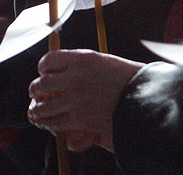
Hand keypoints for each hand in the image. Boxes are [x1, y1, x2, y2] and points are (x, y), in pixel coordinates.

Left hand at [27, 49, 143, 152]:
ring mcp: (76, 98)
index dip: (43, 68)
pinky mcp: (81, 118)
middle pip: (41, 83)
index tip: (44, 73)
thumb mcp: (102, 61)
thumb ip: (80, 64)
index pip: (48, 60)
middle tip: (36, 93)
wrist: (146, 98)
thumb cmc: (128, 79)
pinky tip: (47, 124)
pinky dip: (49, 124)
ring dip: (38, 110)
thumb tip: (61, 70)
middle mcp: (75, 77)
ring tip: (36, 111)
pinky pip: (56, 122)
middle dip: (36, 90)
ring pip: (44, 105)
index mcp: (81, 59)